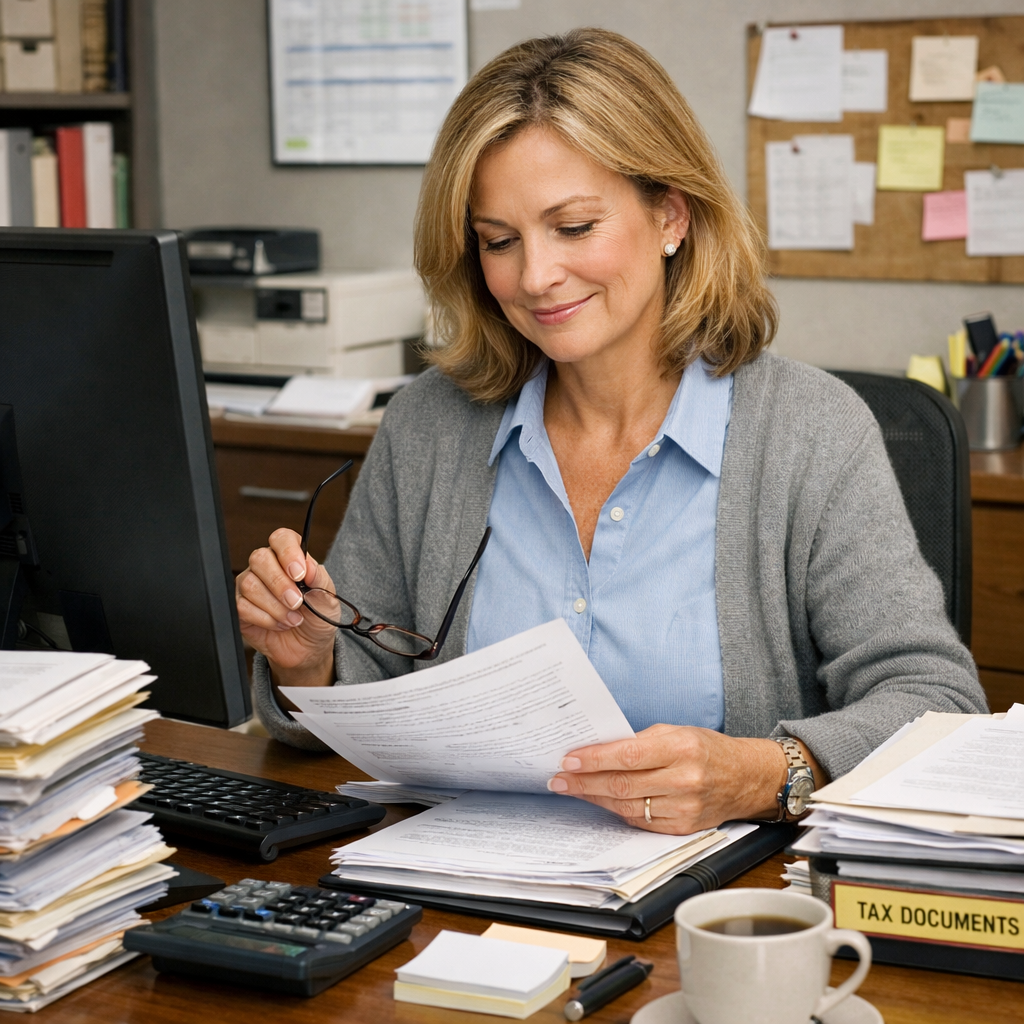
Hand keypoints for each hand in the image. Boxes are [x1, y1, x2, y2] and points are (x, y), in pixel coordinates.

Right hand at [235, 528, 336, 688]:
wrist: (309, 647)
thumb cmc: (318, 617)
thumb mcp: (328, 597)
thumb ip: (319, 578)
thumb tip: (308, 565)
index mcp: (289, 557)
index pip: (281, 538)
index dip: (288, 552)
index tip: (299, 573)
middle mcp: (266, 567)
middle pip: (259, 559)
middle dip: (280, 583)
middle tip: (296, 602)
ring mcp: (250, 586)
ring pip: (250, 584)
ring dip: (275, 606)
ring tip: (293, 618)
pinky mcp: (240, 607)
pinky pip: (242, 606)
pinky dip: (265, 619)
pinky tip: (279, 624)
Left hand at [545, 725, 796, 834]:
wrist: (747, 778)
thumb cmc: (707, 749)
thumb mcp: (676, 732)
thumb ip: (640, 741)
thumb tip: (598, 750)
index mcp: (682, 748)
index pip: (628, 755)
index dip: (594, 759)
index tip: (569, 760)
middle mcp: (684, 780)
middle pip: (622, 785)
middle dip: (584, 782)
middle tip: (559, 779)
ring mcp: (684, 808)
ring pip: (627, 806)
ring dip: (594, 798)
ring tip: (572, 789)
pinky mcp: (683, 828)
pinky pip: (640, 821)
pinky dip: (616, 811)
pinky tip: (600, 801)